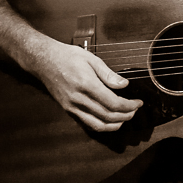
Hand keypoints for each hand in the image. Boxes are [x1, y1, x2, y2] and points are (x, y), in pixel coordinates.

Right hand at [27, 39, 141, 131]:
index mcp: (86, 85)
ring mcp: (71, 106)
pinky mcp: (68, 109)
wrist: (43, 60)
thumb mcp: (92, 59)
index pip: (113, 103)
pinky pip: (86, 123)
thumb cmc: (66, 56)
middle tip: (135, 110)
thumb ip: (109, 74)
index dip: (129, 106)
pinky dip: (101, 125)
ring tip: (125, 117)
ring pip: (97, 125)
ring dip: (115, 124)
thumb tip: (124, 84)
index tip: (138, 103)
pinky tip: (110, 120)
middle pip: (107, 116)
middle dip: (126, 116)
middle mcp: (78, 99)